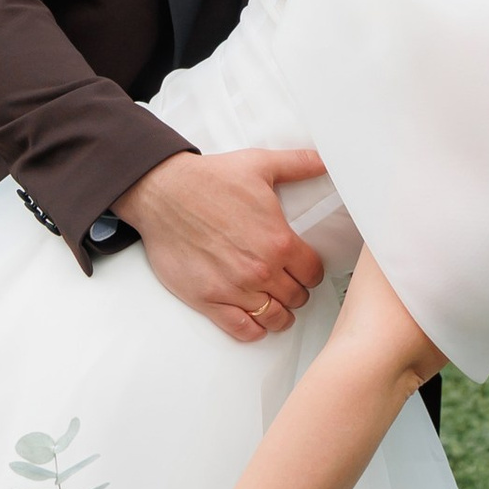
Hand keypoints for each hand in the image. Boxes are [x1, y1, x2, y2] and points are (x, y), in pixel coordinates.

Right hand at [116, 147, 328, 344]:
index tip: (304, 269)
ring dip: (279, 312)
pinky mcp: (208, 299)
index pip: (313, 272)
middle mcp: (260, 270)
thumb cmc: (209, 180)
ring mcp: (234, 288)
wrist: (164, 192)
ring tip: (276, 305)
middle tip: (288, 284)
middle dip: (296, 290)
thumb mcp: (260, 165)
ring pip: (274, 317)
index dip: (311, 271)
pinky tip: (255, 320)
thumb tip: (325, 159)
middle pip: (297, 297)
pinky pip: (242, 329)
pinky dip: (254, 329)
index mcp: (279, 241)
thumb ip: (299, 164)